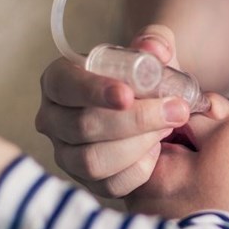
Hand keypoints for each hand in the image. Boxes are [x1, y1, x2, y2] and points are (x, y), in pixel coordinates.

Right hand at [35, 24, 189, 197]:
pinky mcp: (86, 181)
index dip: (94, 91)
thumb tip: (154, 50)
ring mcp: (65, 153)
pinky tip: (155, 151)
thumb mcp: (149, 52)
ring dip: (138, 146)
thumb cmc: (142, 76)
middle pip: (83, 126)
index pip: (66, 85)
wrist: (149, 105)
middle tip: (175, 110)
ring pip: (93, 160)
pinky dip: (138, 170)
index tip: (127, 94)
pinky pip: (109, 185)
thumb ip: (155, 42)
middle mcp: (52, 119)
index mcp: (59, 80)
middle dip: (136, 120)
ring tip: (166, 128)